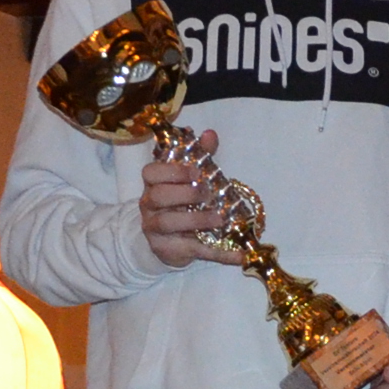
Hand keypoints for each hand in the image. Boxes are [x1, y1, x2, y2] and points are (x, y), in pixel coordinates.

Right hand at [140, 129, 243, 266]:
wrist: (166, 239)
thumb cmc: (179, 202)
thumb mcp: (188, 179)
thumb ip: (199, 156)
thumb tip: (210, 134)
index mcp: (154, 184)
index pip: (150, 173)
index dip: (171, 170)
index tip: (194, 171)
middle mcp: (149, 206)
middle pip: (157, 197)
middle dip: (184, 193)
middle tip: (208, 193)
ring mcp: (155, 229)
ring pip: (168, 223)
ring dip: (195, 220)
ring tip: (219, 219)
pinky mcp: (167, 250)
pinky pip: (193, 251)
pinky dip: (218, 254)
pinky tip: (239, 255)